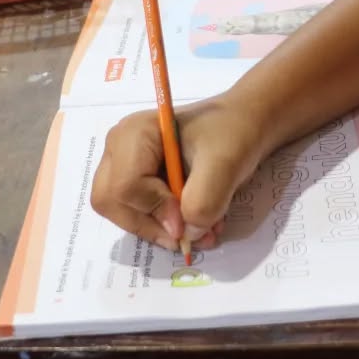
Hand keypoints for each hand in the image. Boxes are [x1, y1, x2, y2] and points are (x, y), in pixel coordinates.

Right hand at [90, 96, 267, 251]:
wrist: (245, 123)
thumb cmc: (234, 133)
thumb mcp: (226, 164)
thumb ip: (203, 200)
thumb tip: (185, 235)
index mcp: (134, 133)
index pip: (125, 186)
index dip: (156, 210)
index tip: (190, 221)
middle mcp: (120, 148)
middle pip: (113, 203)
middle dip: (151, 226)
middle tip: (190, 235)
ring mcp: (125, 164)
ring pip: (123, 213)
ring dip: (160, 230)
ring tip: (201, 230)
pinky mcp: (137, 179)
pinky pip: (137, 213)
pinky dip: (163, 226)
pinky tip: (194, 223)